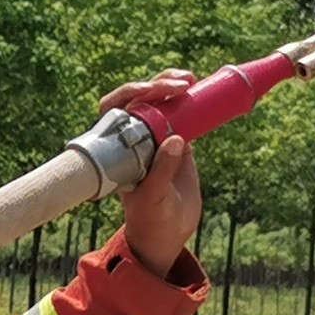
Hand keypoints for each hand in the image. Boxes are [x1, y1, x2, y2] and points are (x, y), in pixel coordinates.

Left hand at [106, 77, 205, 281]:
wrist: (166, 233)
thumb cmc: (151, 218)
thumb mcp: (155, 197)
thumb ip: (162, 170)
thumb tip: (177, 139)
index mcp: (118, 148)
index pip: (115, 109)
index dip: (129, 94)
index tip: (148, 91)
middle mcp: (134, 138)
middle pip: (138, 98)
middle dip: (156, 85)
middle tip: (179, 84)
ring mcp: (155, 137)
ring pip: (159, 100)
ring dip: (170, 84)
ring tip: (189, 80)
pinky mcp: (176, 141)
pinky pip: (181, 113)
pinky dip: (189, 99)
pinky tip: (199, 88)